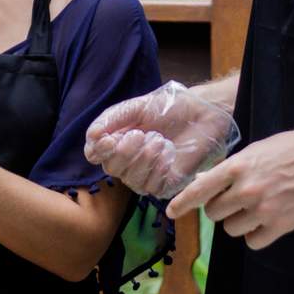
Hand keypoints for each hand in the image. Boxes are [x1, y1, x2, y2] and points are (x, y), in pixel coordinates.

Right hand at [83, 80, 238, 198]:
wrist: (200, 114)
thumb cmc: (168, 107)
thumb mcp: (136, 106)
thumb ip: (112, 119)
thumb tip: (92, 136)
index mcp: (116, 139)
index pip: (94, 154)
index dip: (98, 150)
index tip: (109, 139)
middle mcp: (126, 160)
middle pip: (111, 168)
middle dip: (125, 152)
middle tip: (143, 134)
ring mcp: (145, 174)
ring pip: (131, 180)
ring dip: (145, 160)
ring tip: (161, 141)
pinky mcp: (164, 184)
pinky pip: (152, 187)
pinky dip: (158, 171)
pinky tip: (168, 155)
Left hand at [166, 126, 293, 249]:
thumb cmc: (288, 149)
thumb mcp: (253, 151)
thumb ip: (229, 169)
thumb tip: (204, 182)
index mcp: (236, 167)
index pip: (199, 189)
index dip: (182, 203)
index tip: (171, 212)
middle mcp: (246, 190)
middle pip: (213, 213)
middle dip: (219, 208)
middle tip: (233, 200)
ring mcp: (263, 209)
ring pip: (231, 229)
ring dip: (237, 222)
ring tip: (254, 208)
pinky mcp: (280, 225)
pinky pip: (253, 242)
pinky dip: (256, 235)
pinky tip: (265, 221)